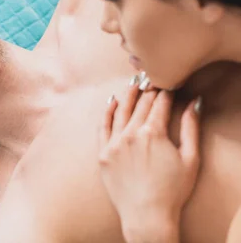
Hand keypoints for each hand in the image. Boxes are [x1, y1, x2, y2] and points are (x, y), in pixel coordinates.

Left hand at [99, 76, 201, 242]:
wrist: (147, 215)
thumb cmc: (172, 190)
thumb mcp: (190, 158)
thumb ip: (190, 127)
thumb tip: (193, 102)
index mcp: (152, 133)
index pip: (159, 104)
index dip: (165, 92)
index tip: (169, 84)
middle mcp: (130, 134)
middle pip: (140, 105)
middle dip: (148, 90)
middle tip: (152, 79)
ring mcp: (113, 143)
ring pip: (120, 111)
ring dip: (128, 95)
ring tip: (134, 83)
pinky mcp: (102, 154)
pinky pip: (102, 127)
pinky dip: (107, 112)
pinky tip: (112, 101)